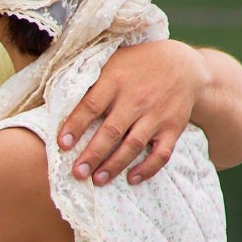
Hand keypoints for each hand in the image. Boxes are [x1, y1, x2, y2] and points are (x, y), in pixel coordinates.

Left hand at [56, 39, 209, 185]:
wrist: (184, 65)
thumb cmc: (138, 65)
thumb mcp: (113, 62)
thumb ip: (91, 79)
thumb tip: (57, 97)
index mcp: (116, 80)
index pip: (91, 105)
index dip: (75, 126)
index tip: (62, 144)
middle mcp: (137, 98)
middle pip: (112, 131)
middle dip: (93, 154)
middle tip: (77, 173)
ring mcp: (157, 114)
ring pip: (134, 144)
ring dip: (115, 165)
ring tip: (97, 180)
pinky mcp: (173, 127)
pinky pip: (162, 153)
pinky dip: (147, 168)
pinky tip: (131, 179)